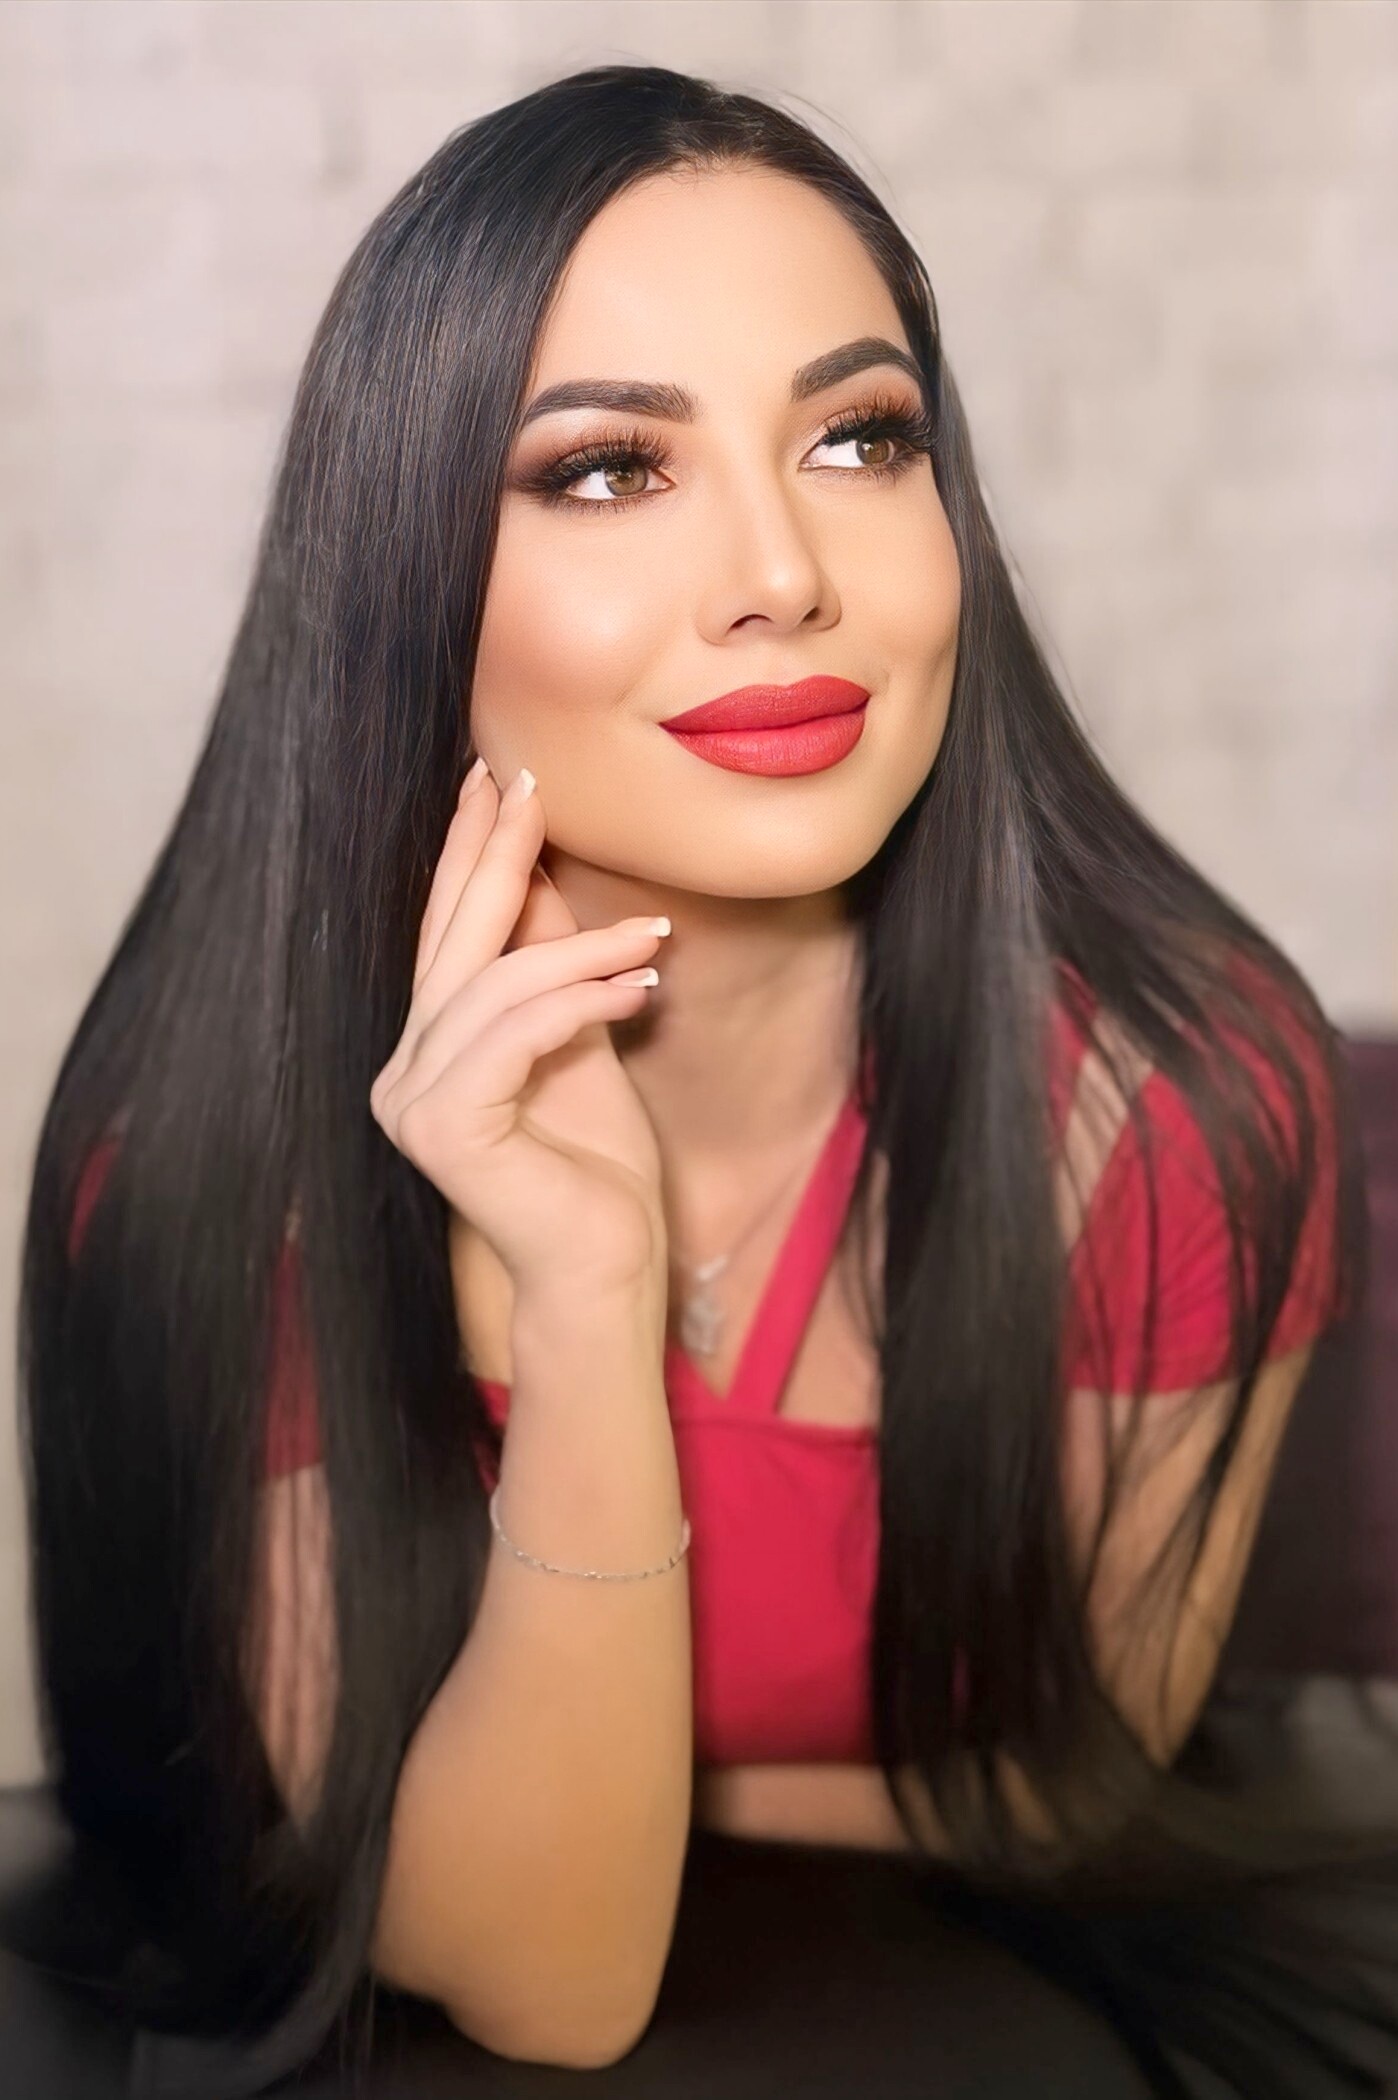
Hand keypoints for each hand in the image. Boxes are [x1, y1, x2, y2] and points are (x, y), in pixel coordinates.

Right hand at [370, 761, 670, 1302]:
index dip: (469, 856)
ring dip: (582, 950)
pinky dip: (581, 1001)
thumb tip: (544, 875)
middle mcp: (404, 1071)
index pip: (447, 937)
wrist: (608, 1268)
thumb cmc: (600, 1170)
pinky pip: (518, 1032)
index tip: (495, 780)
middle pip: (453, 942)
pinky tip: (638, 988)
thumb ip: (553, 970)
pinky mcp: (442, 1126)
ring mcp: (411, 1101)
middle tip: (528, 783)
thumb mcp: (581, 1041)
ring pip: (497, 986)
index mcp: (430, 1051)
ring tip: (652, 934)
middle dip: (493, 855)